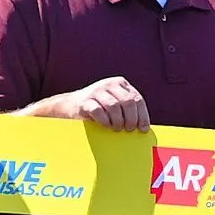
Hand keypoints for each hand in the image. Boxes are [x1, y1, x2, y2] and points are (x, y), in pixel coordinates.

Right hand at [32, 77, 149, 128]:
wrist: (71, 106)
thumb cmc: (99, 109)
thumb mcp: (116, 105)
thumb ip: (128, 110)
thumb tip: (144, 128)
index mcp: (120, 84)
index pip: (137, 99)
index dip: (142, 116)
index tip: (143, 129)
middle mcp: (109, 84)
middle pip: (127, 102)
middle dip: (131, 119)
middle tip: (128, 130)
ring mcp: (96, 91)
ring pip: (114, 106)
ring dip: (118, 121)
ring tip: (116, 128)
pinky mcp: (84, 101)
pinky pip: (98, 111)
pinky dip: (105, 121)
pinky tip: (106, 126)